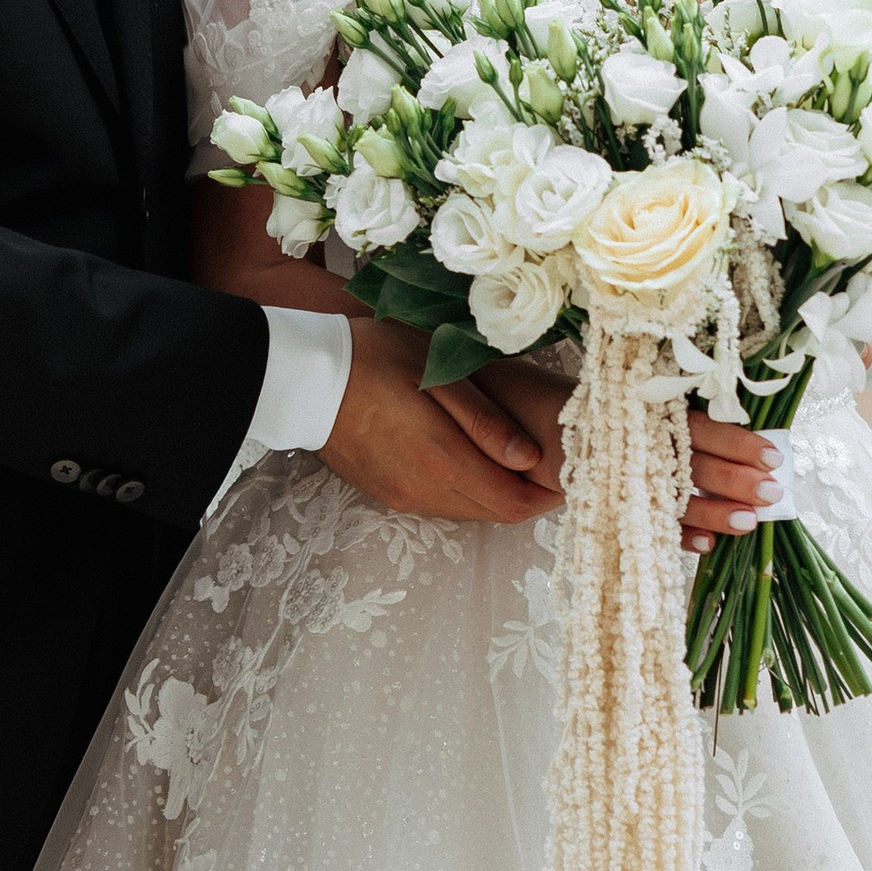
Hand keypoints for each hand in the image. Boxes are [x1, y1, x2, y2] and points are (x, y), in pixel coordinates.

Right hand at [319, 318, 563, 526]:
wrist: (304, 377)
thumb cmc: (376, 358)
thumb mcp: (438, 374)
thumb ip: (485, 421)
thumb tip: (530, 458)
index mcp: (444, 461)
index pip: (513, 504)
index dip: (547, 494)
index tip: (567, 468)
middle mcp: (425, 491)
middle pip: (494, 512)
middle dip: (526, 493)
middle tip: (548, 459)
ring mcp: (402, 497)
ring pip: (468, 512)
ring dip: (494, 492)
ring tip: (510, 454)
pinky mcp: (385, 493)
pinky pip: (439, 504)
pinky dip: (464, 489)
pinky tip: (467, 456)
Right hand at [471, 361, 780, 551]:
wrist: (506, 414)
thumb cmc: (575, 397)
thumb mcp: (615, 388)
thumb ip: (659, 403)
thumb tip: (726, 421)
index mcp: (634, 405)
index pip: (692, 424)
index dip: (733, 440)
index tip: (770, 453)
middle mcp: (624, 440)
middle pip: (687, 462)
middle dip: (733, 481)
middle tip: (772, 493)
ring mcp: (609, 472)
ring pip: (667, 496)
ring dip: (711, 511)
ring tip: (749, 523)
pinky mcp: (595, 499)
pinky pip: (639, 521)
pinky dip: (672, 534)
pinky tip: (703, 544)